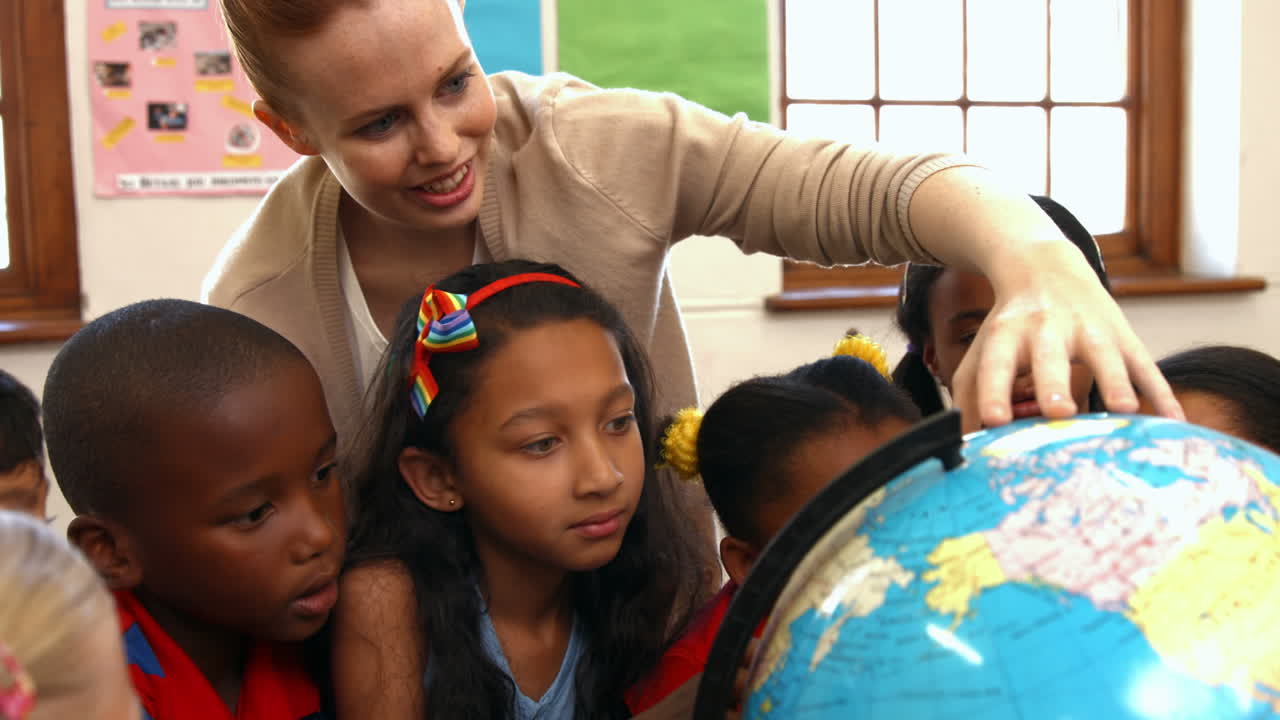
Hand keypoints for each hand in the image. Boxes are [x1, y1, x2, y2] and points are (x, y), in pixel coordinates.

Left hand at [951, 241, 1183, 431]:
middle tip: (1058, 412)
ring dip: (1114, 382)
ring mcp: (1090, 330)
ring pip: (1104, 356)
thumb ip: (971, 397)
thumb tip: (968, 446)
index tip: (994, 420)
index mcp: (1007, 334)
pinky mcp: (1123, 335)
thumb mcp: (982, 351)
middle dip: (1054, 385)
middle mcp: (1046, 329)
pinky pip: (1144, 365)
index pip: (996, 365)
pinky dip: (1161, 392)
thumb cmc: (1009, 326)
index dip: (993, 392)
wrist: (1046, 268)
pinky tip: (1174, 420)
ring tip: (1124, 411)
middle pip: (1049, 358)